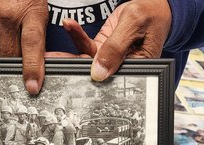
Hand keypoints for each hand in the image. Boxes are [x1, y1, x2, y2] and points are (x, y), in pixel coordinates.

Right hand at [0, 0, 47, 94]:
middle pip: (7, 54)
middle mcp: (5, 14)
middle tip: (13, 39)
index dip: (32, 68)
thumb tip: (34, 72)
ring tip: (0, 27)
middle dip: (11, 54)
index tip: (31, 87)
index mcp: (29, 13)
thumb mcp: (37, 12)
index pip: (32, 45)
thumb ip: (36, 39)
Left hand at [45, 0, 171, 80]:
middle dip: (69, 67)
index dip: (86, 78)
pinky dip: (77, 34)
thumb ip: (115, 47)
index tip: (66, 75)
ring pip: (85, 59)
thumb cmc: (151, 14)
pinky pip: (86, 44)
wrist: (154, 5)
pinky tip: (68, 25)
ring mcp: (111, 57)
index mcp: (135, 67)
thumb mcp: (133, 24)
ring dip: (68, 52)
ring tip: (50, 52)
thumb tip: (98, 73)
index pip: (108, 78)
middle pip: (92, 72)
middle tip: (49, 66)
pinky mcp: (104, 47)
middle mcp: (120, 66)